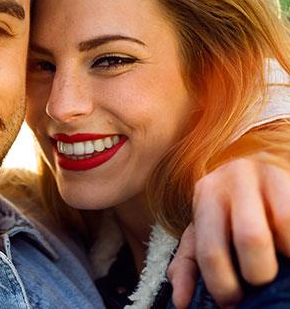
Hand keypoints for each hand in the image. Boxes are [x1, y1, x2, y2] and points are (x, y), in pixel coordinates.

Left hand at [168, 157, 289, 307]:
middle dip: (258, 273)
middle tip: (259, 282)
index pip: (210, 251)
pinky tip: (287, 250)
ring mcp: (268, 174)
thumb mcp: (205, 229)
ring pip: (285, 226)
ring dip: (285, 259)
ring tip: (281, 264)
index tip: (233, 301)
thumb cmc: (229, 209)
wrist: (258, 164)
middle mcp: (234, 178)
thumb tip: (181, 301)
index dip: (224, 288)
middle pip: (252, 238)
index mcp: (206, 193)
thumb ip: (189, 263)